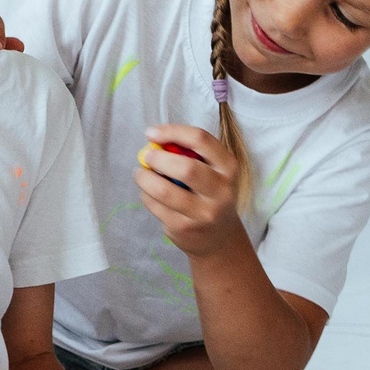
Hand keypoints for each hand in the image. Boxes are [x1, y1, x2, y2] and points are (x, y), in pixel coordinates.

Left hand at [134, 124, 244, 258]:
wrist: (220, 237)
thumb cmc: (210, 194)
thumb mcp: (213, 171)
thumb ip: (190, 154)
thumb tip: (154, 141)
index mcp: (229, 168)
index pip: (201, 140)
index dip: (172, 132)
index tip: (151, 133)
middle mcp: (221, 191)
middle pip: (186, 168)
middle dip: (158, 158)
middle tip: (146, 156)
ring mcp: (204, 213)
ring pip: (165, 191)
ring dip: (145, 178)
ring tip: (141, 174)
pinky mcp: (186, 229)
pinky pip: (157, 207)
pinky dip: (146, 196)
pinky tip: (148, 193)